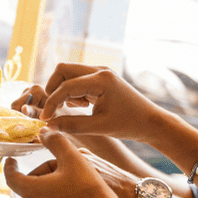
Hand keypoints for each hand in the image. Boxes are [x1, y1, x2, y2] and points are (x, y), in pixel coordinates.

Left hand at [3, 128, 131, 197]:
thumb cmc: (90, 189)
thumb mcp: (73, 157)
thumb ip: (55, 140)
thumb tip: (43, 131)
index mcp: (31, 192)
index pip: (11, 176)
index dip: (10, 165)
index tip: (12, 158)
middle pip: (30, 183)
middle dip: (43, 172)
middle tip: (63, 166)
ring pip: (41, 195)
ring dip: (51, 184)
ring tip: (73, 180)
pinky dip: (58, 197)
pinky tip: (76, 194)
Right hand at [38, 63, 167, 143]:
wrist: (152, 122)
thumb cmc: (129, 124)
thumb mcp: (99, 127)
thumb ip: (71, 125)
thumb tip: (48, 125)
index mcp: (101, 80)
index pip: (66, 86)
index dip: (52, 102)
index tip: (46, 118)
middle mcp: (100, 70)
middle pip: (63, 70)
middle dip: (53, 89)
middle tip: (53, 109)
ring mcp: (101, 72)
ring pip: (69, 73)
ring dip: (63, 90)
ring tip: (74, 109)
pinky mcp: (101, 78)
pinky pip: (78, 79)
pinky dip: (72, 91)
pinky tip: (82, 106)